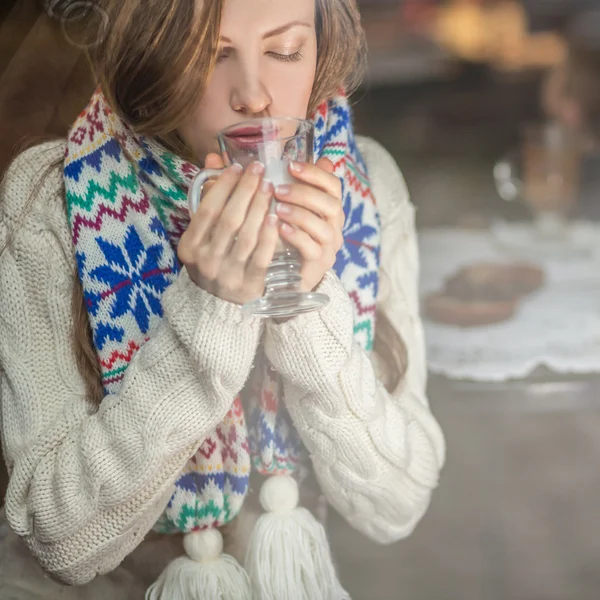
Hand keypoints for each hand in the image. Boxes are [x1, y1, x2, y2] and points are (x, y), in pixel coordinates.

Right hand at [178, 154, 278, 304]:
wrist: (217, 307)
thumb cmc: (212, 260)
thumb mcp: (202, 234)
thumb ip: (208, 198)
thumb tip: (214, 158)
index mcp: (190, 246)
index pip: (208, 209)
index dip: (224, 185)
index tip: (238, 167)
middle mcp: (206, 260)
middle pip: (229, 219)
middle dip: (246, 190)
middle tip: (260, 170)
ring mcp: (227, 274)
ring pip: (246, 235)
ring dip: (260, 207)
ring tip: (271, 187)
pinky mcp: (248, 285)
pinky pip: (261, 256)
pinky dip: (269, 235)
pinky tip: (276, 216)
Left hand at [273, 158, 343, 291]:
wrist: (287, 276)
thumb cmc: (287, 237)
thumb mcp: (289, 208)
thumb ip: (294, 186)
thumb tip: (296, 156)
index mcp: (329, 209)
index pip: (333, 185)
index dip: (314, 173)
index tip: (290, 165)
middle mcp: (334, 227)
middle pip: (331, 205)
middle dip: (305, 193)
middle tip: (278, 189)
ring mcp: (329, 247)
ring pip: (324, 228)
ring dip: (300, 214)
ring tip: (277, 209)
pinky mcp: (319, 265)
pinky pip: (313, 249)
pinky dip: (297, 236)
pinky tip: (280, 228)